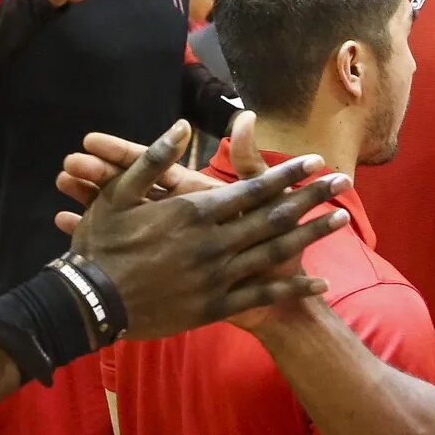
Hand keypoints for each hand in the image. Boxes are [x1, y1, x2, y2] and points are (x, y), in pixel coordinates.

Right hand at [66, 119, 351, 338]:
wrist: (90, 304)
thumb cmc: (101, 245)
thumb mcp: (117, 195)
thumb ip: (154, 160)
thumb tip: (181, 126)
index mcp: (195, 212)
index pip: (253, 188)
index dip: (286, 174)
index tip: (315, 160)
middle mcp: (215, 242)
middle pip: (274, 216)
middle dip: (311, 197)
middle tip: (344, 183)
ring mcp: (218, 277)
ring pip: (275, 252)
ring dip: (311, 235)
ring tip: (342, 219)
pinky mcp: (215, 307)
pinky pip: (261, 297)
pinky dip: (292, 290)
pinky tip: (319, 282)